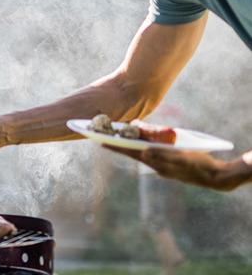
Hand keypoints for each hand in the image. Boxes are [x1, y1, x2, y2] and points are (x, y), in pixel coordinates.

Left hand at [104, 146, 245, 190]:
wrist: (214, 177)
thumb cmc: (199, 165)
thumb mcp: (182, 159)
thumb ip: (164, 156)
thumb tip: (144, 153)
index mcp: (156, 163)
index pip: (132, 152)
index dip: (116, 146)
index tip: (100, 142)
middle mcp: (156, 165)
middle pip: (133, 152)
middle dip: (118, 145)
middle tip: (102, 138)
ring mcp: (162, 166)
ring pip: (142, 153)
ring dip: (131, 146)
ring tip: (119, 138)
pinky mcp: (168, 165)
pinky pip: (152, 154)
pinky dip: (144, 147)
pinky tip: (143, 144)